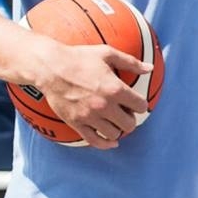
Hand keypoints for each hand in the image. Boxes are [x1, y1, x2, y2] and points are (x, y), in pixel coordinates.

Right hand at [26, 35, 150, 148]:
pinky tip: (111, 141)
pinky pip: (94, 141)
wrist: (48, 66)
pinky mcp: (76, 122)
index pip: (140, 106)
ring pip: (114, 134)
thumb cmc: (78, 57)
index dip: (140, 105)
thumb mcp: (107, 54)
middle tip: (124, 113)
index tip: (135, 103)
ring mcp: (89, 116)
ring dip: (118, 129)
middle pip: (129, 124)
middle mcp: (104, 105)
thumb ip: (131, 62)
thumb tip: (150, 68)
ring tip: (114, 122)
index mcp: (115, 89)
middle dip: (130, 119)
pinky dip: (105, 144)